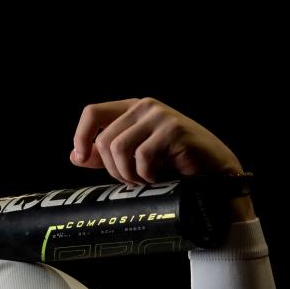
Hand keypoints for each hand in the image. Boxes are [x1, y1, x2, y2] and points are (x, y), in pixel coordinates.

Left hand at [69, 98, 245, 186]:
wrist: (214, 177)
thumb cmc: (174, 168)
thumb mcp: (133, 161)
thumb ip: (105, 157)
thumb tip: (75, 156)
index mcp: (132, 110)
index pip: (93, 112)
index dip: (81, 136)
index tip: (82, 158)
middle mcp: (145, 107)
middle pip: (104, 139)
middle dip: (113, 169)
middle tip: (132, 181)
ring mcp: (160, 116)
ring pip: (118, 148)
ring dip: (129, 174)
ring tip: (147, 180)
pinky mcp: (173, 129)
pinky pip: (141, 157)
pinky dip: (147, 175)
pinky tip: (161, 178)